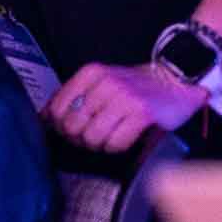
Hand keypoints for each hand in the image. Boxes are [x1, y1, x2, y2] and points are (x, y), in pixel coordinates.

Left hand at [46, 62, 209, 152]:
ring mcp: (124, 97)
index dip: (60, 126)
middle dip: (79, 138)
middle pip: (72, 126)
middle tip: (93, 137)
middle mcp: (105, 83)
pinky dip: (116, 147)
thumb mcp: (101, 82)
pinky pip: (115, 143)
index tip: (72, 130)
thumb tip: (44, 117)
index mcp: (91, 73)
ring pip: (92, 137)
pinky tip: (123, 138)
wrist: (177, 82)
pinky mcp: (141, 113)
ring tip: (109, 137)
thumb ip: (73, 96)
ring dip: (99, 145)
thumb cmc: (136, 87)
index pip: (56, 109)